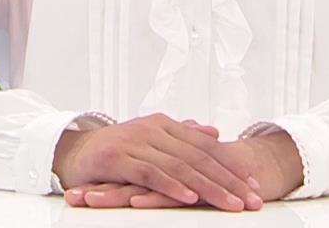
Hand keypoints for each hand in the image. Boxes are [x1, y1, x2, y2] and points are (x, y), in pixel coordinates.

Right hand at [56, 113, 263, 211]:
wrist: (74, 151)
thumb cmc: (115, 149)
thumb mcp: (151, 139)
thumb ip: (182, 134)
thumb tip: (213, 131)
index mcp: (163, 124)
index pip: (205, 146)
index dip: (231, 166)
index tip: (254, 184)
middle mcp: (152, 129)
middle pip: (198, 157)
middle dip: (229, 181)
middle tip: (252, 200)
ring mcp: (135, 142)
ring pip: (180, 166)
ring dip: (209, 187)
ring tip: (231, 204)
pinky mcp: (118, 158)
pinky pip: (150, 173)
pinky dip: (172, 186)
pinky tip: (190, 198)